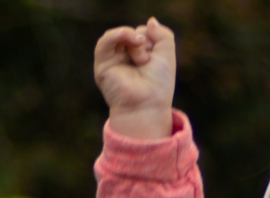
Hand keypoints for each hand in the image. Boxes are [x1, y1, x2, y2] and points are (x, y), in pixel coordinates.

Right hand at [94, 18, 176, 139]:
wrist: (147, 104)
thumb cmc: (158, 84)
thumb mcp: (166, 54)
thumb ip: (162, 34)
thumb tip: (150, 21)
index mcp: (139, 56)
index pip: (142, 33)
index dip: (151, 39)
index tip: (155, 56)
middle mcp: (125, 57)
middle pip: (131, 33)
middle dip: (142, 40)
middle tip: (147, 60)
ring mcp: (113, 60)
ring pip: (119, 35)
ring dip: (132, 38)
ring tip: (141, 52)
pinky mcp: (103, 65)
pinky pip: (105, 42)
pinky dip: (116, 34)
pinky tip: (128, 36)